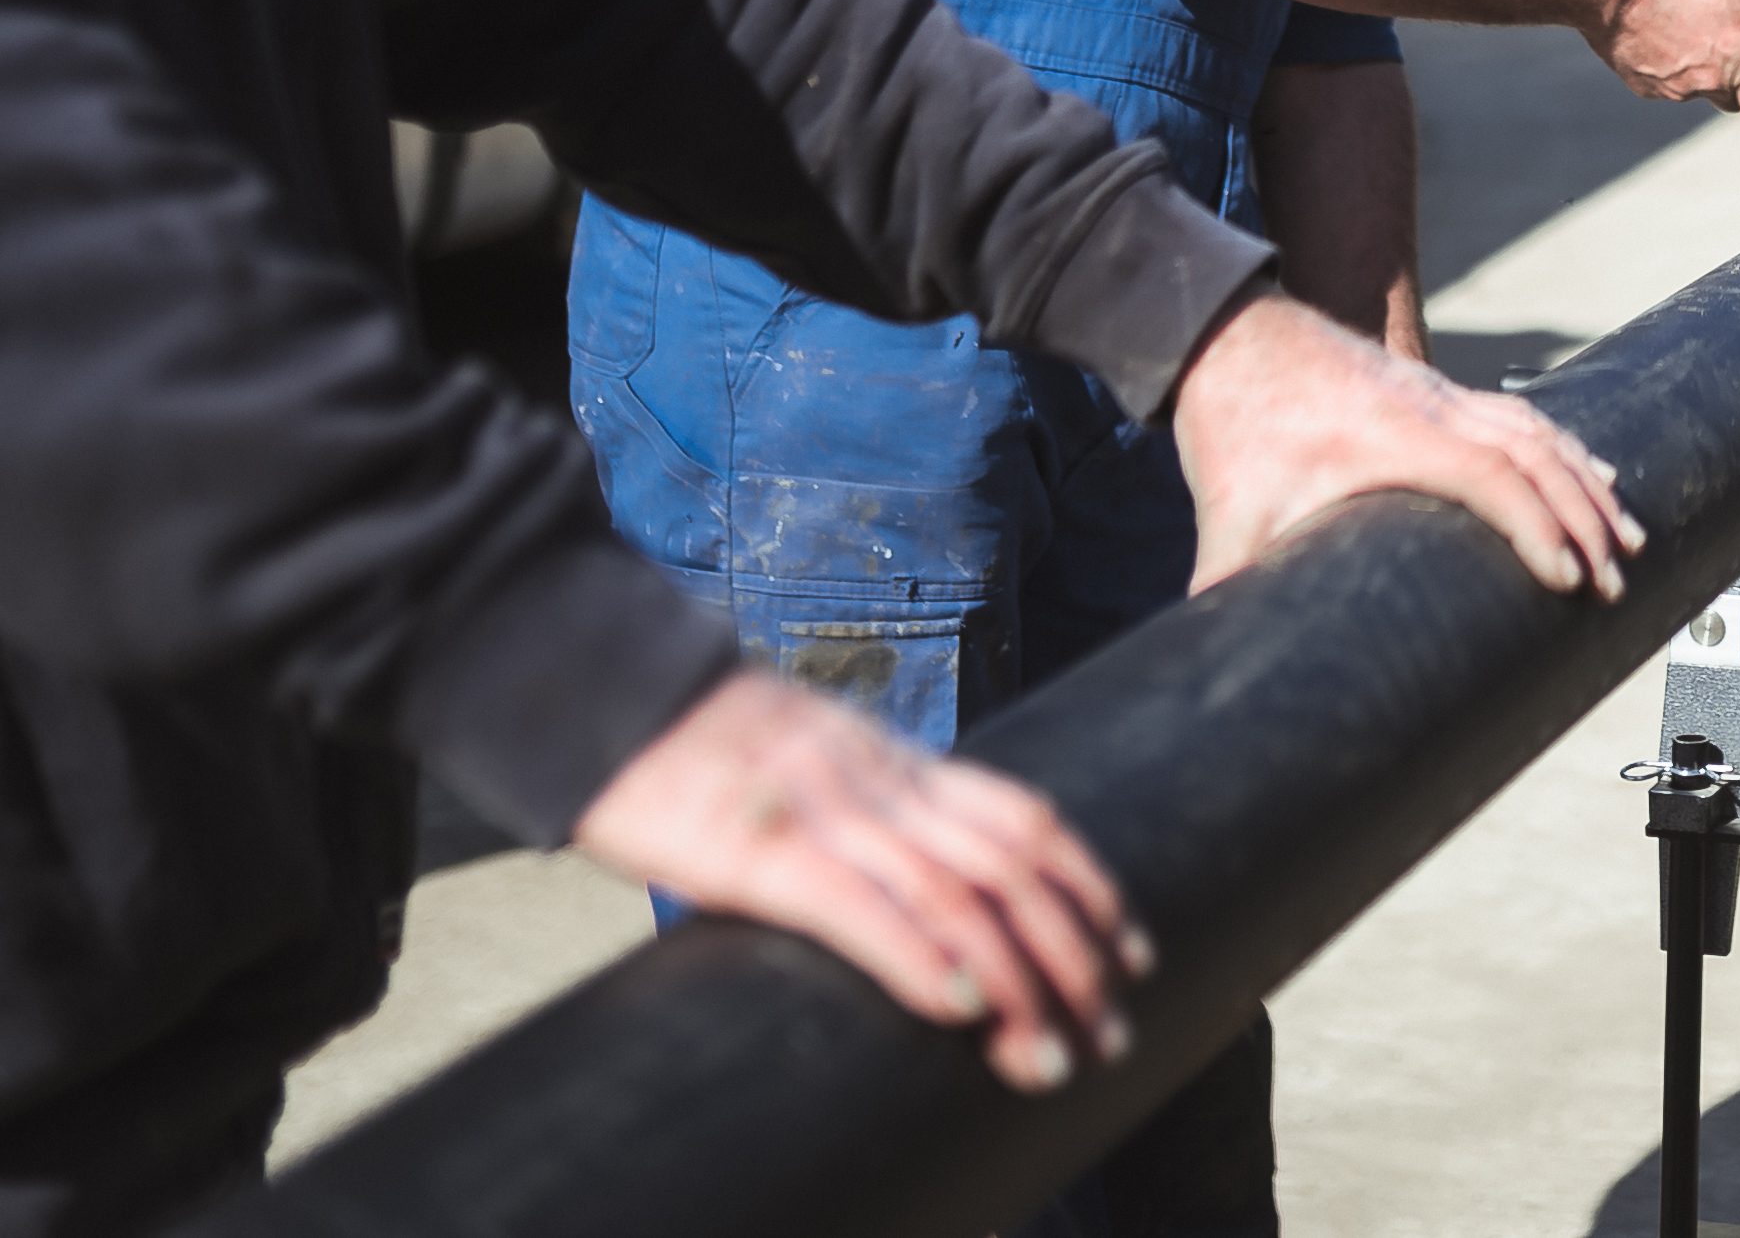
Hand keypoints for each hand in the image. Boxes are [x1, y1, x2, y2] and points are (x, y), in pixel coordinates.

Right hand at [571, 668, 1146, 1094]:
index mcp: (899, 763)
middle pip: (1012, 866)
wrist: (609, 689)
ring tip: (1047, 1050)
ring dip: (1012, 981)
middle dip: (1074, 955)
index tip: (1130, 948)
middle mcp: (883, 784)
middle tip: (1110, 1031)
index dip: (1090, 884)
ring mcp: (827, 813)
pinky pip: (856, 904)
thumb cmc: (699, 742)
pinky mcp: (759, 848)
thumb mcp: (812, 760)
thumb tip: (903, 882)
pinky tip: (954, 1008)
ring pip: (952, 894)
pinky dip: (914, 957)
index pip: (1027, 816)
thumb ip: (864, 808)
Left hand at [1171, 287, 1644, 599]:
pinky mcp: (1437, 392)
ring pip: (1540, 432)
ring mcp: (1441, 395)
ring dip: (1586, 484)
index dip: (1538, 525)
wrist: (1230, 333)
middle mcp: (1435, 408)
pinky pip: (1523, 416)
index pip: (1493, 476)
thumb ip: (1228, 582)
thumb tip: (1214, 649)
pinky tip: (1591, 472)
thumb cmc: (1237, 420)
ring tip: (1628, 534)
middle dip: (1584, 520)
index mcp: (1398, 435)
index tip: (1567, 579)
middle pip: (1538, 455)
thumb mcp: (1231, 510)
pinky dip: (1565, 446)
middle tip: (1614, 581)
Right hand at [1588, 0, 1739, 117]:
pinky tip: (1658, 30)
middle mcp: (1707, 82)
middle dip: (1734, 75)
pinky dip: (1667, 65)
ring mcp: (1673, 90)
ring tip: (1685, 22)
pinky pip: (1666, 84)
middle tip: (1723, 36)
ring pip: (1697, 89)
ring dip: (1698, 65)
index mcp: (1737, 57)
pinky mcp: (1643, 87)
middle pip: (1731, 98)